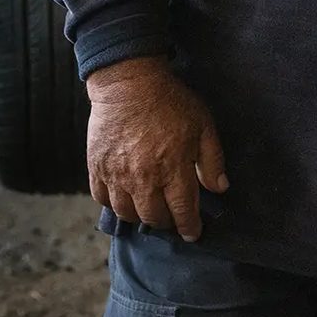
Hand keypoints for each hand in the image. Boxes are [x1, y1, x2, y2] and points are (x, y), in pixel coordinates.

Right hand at [84, 55, 227, 240]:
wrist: (129, 83)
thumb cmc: (170, 102)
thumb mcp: (203, 126)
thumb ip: (212, 160)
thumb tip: (219, 188)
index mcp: (172, 169)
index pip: (183, 211)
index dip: (189, 226)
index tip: (193, 233)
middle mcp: (143, 179)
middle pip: (154, 217)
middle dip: (167, 222)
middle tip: (173, 217)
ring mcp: (116, 175)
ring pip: (127, 213)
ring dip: (141, 216)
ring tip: (150, 209)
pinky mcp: (96, 167)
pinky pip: (102, 199)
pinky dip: (114, 204)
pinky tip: (125, 197)